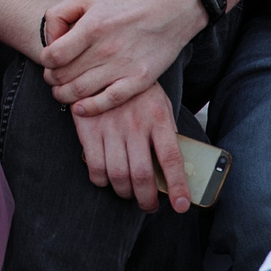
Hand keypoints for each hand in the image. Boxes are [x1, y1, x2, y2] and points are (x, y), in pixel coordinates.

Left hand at [41, 0, 202, 115]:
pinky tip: (80, 108)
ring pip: (81, 92)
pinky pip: (108, 101)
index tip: (49, 60)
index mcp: (92, 26)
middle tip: (53, 77)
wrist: (170, 9)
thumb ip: (60, 14)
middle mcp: (106, 49)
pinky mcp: (140, 80)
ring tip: (61, 91)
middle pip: (64, 76)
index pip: (54, 56)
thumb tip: (50, 40)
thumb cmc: (125, 1)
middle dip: (52, 79)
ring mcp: (124, 66)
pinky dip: (90, 108)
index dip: (45, 61)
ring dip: (64, 95)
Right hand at [70, 82, 189, 213]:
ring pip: (118, 176)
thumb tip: (175, 167)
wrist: (101, 65)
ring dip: (125, 193)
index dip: (177, 186)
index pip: (172, 158)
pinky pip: (95, 168)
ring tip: (128, 193)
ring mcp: (110, 127)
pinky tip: (107, 179)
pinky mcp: (89, 130)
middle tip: (148, 205)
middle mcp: (135, 124)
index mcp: (158, 117)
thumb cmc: (135, 91)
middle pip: (143, 175)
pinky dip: (102, 181)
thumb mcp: (159, 104)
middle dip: (147, 199)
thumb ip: (166, 131)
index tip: (181, 205)